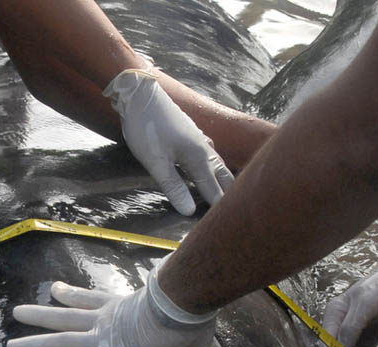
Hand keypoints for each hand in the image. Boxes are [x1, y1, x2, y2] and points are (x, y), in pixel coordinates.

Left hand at [7, 263, 217, 346]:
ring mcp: (106, 339)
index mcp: (123, 308)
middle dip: (40, 316)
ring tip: (10, 345)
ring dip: (35, 344)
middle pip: (66, 318)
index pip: (90, 299)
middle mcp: (107, 321)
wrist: (187, 303)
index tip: (54, 290)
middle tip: (16, 312)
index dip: (70, 294)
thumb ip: (193, 339)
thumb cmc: (191, 309)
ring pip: (63, 342)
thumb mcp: (192, 324)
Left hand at [103, 69, 232, 215]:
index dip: (218, 204)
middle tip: (238, 207)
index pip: (212, 187)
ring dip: (222, 177)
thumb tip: (189, 211)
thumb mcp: (156, 162)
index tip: (228, 221)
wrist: (139, 93)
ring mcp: (198, 138)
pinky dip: (213, 164)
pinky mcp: (190, 132)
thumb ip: (173, 187)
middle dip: (228, 191)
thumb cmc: (146, 128)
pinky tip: (211, 161)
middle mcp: (203, 147)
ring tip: (229, 188)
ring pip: (216, 162)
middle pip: (221, 174)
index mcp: (198, 156)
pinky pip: (208, 153)